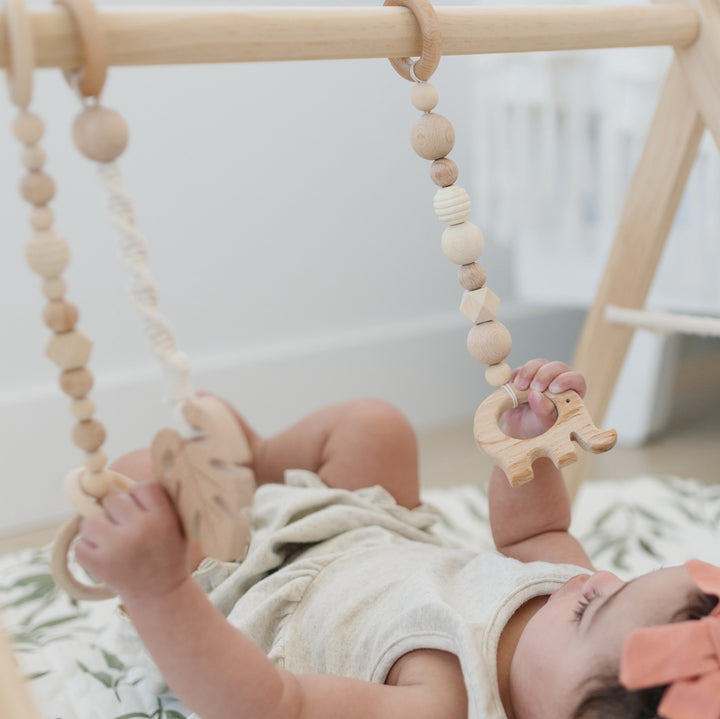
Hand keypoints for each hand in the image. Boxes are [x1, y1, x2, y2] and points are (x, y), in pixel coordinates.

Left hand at [75, 482, 190, 601]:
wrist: (162, 595)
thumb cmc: (168, 553)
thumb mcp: (177, 524)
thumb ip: (159, 501)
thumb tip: (120, 477)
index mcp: (163, 518)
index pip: (141, 488)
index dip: (138, 497)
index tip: (143, 511)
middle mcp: (141, 530)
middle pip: (113, 500)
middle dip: (117, 512)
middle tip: (127, 527)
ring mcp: (117, 547)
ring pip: (91, 519)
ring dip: (98, 528)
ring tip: (112, 540)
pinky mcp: (98, 564)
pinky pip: (80, 542)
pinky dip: (89, 548)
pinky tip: (106, 556)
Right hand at [501, 359, 586, 439]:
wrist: (520, 430)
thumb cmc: (538, 428)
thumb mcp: (543, 424)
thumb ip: (544, 411)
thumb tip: (536, 395)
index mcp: (571, 394)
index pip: (575, 379)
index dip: (566, 380)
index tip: (552, 389)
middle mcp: (559, 382)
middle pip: (557, 367)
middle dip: (545, 375)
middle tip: (534, 388)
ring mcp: (542, 377)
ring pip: (539, 364)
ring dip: (529, 372)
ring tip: (520, 387)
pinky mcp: (525, 376)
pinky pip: (521, 369)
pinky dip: (517, 376)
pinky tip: (514, 387)